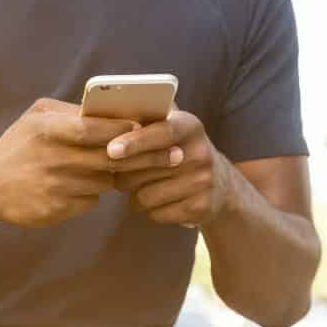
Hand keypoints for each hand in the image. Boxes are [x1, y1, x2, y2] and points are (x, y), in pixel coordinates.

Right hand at [0, 98, 139, 227]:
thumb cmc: (18, 145)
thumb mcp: (36, 117)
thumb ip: (70, 112)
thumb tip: (113, 111)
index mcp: (46, 130)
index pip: (92, 128)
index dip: (121, 129)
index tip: (145, 128)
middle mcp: (51, 159)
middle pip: (108, 158)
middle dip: (142, 157)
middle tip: (168, 155)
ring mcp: (54, 187)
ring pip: (104, 182)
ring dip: (110, 176)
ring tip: (104, 168)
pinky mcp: (55, 210)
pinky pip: (90, 201)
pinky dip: (91, 194)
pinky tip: (77, 187)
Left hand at [107, 110, 232, 226]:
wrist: (221, 185)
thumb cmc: (179, 151)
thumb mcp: (172, 127)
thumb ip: (146, 118)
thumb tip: (105, 112)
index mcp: (190, 126)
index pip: (160, 132)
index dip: (134, 142)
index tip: (111, 150)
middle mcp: (200, 153)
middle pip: (142, 170)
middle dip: (122, 173)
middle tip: (119, 170)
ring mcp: (202, 182)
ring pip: (144, 196)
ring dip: (134, 195)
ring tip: (144, 186)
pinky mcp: (200, 208)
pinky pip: (155, 214)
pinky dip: (149, 210)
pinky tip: (160, 200)